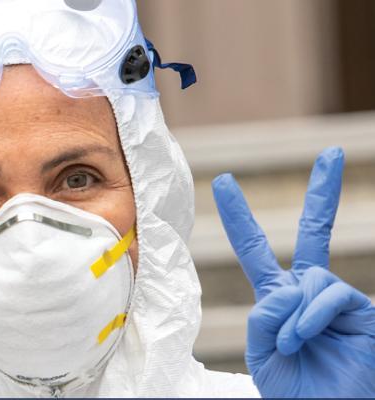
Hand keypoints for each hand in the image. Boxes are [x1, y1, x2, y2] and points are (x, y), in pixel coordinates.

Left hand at [212, 147, 374, 397]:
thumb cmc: (294, 388)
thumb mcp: (262, 352)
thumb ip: (264, 316)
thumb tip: (286, 289)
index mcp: (279, 299)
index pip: (256, 250)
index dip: (240, 217)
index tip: (225, 183)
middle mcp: (310, 293)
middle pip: (314, 233)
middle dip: (322, 193)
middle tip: (329, 153)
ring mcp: (339, 301)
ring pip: (310, 279)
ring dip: (292, 313)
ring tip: (289, 343)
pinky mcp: (365, 314)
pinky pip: (331, 296)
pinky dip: (309, 318)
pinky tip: (301, 338)